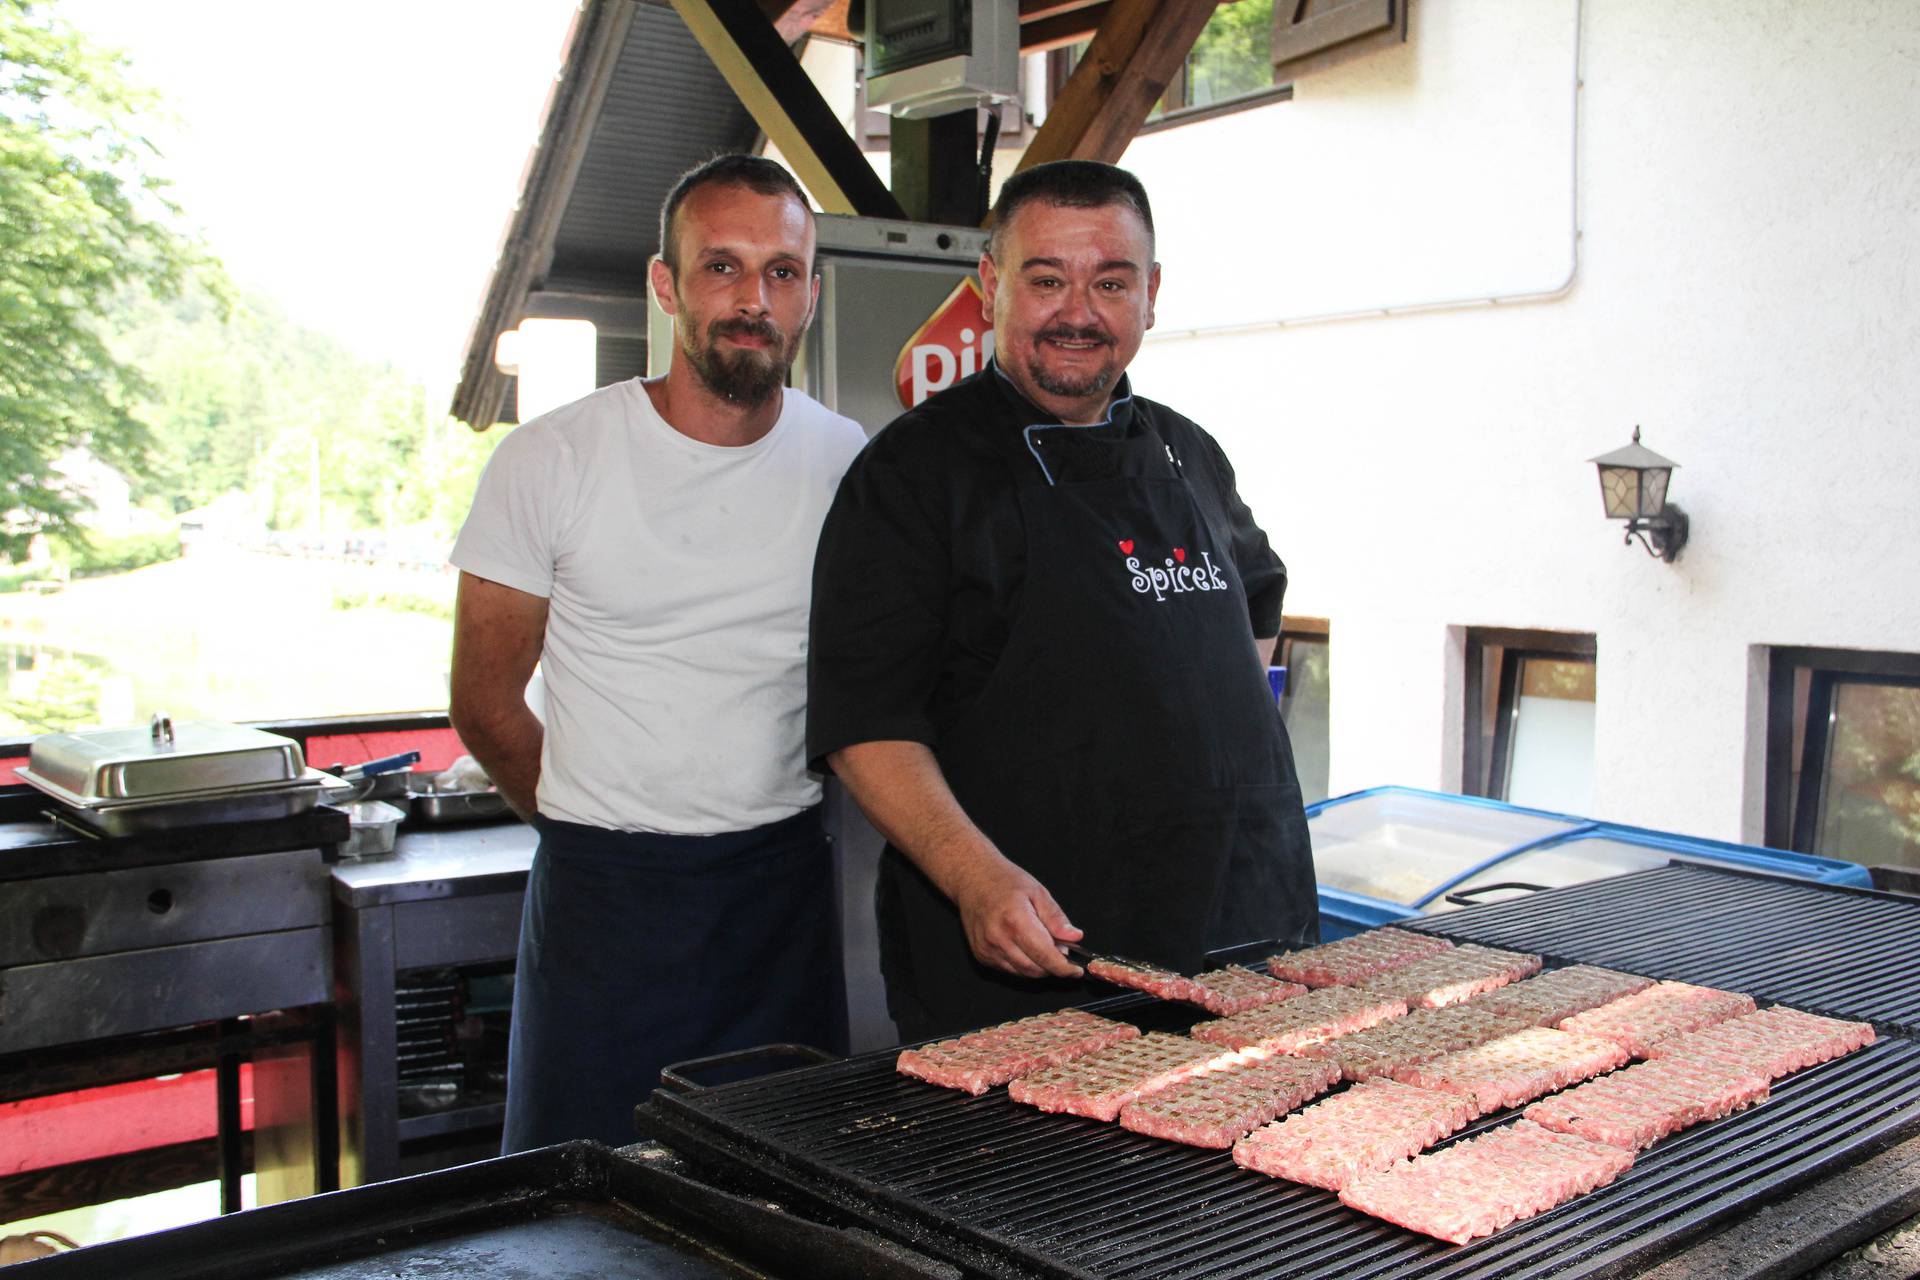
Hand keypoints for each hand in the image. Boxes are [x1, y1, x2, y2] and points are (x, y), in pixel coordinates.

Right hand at [951, 855, 1084, 979]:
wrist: (973, 879)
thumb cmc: (1004, 881)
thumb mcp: (1038, 892)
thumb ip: (1056, 918)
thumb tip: (1074, 937)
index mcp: (1015, 920)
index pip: (1045, 956)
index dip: (1063, 967)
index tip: (1075, 970)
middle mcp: (998, 938)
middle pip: (1035, 969)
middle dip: (1053, 966)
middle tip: (1060, 950)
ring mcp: (987, 949)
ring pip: (1023, 973)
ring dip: (1038, 966)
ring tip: (1040, 943)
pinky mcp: (982, 955)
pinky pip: (1010, 969)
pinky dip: (1022, 963)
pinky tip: (1022, 945)